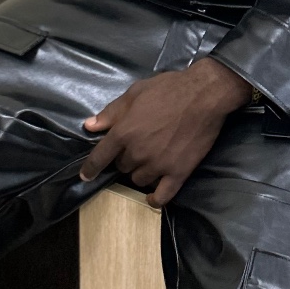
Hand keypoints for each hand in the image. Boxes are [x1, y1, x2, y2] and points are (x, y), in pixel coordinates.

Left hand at [79, 56, 252, 207]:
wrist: (204, 96)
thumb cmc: (168, 89)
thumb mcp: (135, 93)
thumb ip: (111, 112)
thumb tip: (89, 126)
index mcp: (123, 133)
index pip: (99, 157)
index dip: (90, 168)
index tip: (85, 176)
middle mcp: (137, 153)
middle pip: (122, 167)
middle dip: (125, 159)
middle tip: (137, 147)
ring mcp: (158, 165)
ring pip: (139, 180)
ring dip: (140, 172)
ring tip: (150, 161)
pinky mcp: (178, 173)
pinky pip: (162, 196)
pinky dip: (155, 199)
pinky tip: (152, 197)